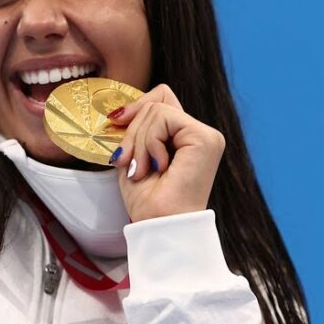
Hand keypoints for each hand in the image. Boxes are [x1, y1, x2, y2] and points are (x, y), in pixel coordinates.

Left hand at [106, 84, 225, 221]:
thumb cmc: (146, 198)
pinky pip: (163, 117)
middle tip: (130, 163)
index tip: (116, 122)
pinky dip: (149, 142)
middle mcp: (199, 133)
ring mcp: (206, 135)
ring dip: (139, 142)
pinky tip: (158, 166)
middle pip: (155, 102)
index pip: (159, 98)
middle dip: (132, 131)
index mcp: (184, 136)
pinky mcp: (206, 138)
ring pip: (156, 110)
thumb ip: (136, 128)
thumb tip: (120, 109)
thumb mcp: (134, 154)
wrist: (157, 224)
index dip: (135, 106)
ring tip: (142, 170)